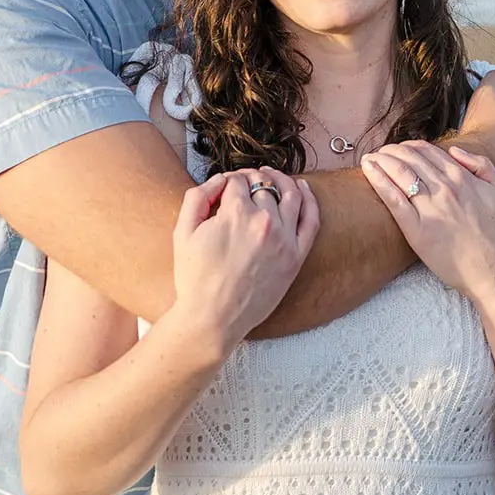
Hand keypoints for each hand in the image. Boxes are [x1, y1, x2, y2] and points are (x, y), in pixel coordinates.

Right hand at [170, 168, 318, 353]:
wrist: (212, 319)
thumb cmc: (195, 278)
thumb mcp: (182, 232)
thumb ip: (198, 196)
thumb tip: (219, 179)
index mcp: (236, 213)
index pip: (237, 180)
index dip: (228, 180)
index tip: (223, 188)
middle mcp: (265, 221)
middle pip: (262, 185)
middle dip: (250, 179)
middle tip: (242, 185)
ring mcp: (284, 239)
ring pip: (290, 193)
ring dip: (280, 179)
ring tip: (271, 175)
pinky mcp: (296, 257)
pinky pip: (311, 220)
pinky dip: (310, 199)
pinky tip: (303, 188)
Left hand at [360, 141, 494, 299]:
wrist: (493, 270)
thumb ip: (482, 165)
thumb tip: (455, 150)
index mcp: (462, 178)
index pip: (427, 151)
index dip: (409, 146)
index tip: (398, 149)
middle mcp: (445, 189)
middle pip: (410, 159)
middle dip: (391, 150)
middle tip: (379, 151)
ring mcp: (430, 209)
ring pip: (400, 173)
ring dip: (381, 159)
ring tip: (369, 158)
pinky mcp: (417, 230)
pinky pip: (394, 199)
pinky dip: (378, 180)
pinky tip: (368, 170)